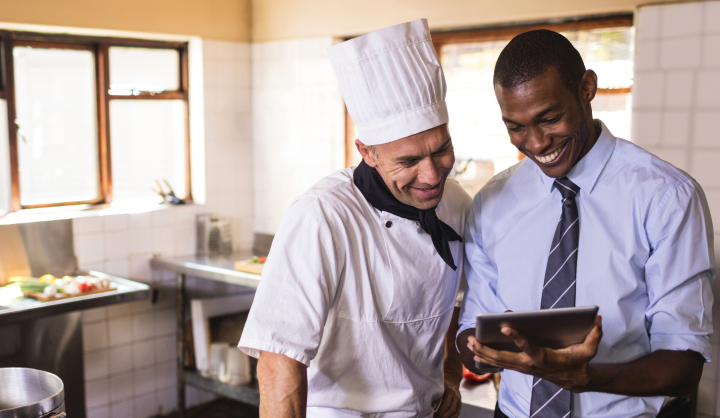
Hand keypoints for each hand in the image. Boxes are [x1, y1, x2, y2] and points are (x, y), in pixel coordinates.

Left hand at [432, 375, 461, 417]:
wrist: (452, 379)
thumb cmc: (442, 383)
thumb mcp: (437, 385)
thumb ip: (434, 393)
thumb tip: (431, 406)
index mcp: (445, 387)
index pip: (441, 396)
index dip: (436, 403)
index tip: (432, 408)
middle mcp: (453, 392)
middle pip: (447, 405)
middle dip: (440, 413)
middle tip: (434, 417)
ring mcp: (457, 398)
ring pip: (453, 410)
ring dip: (446, 416)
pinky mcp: (460, 402)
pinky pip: (457, 412)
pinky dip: (452, 417)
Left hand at [466, 316, 602, 391]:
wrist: (574, 380)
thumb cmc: (579, 361)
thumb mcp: (590, 349)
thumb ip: (593, 334)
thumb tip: (597, 318)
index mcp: (545, 358)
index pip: (528, 347)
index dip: (517, 337)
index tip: (506, 326)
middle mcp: (530, 364)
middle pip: (504, 358)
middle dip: (486, 349)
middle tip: (472, 340)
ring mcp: (523, 367)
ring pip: (498, 362)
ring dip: (482, 353)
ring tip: (467, 343)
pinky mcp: (520, 367)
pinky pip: (500, 364)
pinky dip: (486, 358)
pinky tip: (474, 351)